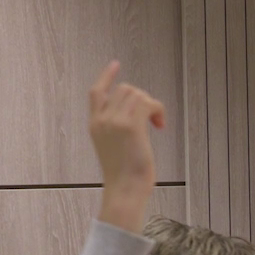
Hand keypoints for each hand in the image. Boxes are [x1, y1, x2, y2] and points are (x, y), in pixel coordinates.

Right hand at [88, 61, 166, 233]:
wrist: (125, 189)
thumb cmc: (125, 176)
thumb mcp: (115, 148)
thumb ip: (119, 129)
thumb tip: (138, 117)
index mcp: (95, 125)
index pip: (96, 92)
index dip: (106, 76)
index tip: (115, 64)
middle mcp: (102, 120)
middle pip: (124, 90)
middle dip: (142, 98)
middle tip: (153, 119)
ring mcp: (114, 121)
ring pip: (137, 93)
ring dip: (151, 105)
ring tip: (156, 125)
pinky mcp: (130, 126)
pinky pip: (148, 103)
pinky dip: (158, 111)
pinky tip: (160, 126)